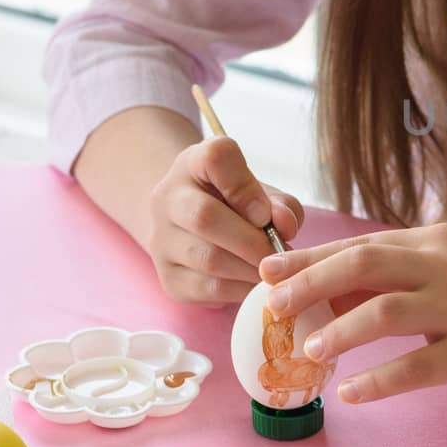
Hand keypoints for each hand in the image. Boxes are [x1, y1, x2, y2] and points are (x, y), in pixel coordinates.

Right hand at [146, 136, 303, 305]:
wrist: (194, 228)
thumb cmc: (238, 205)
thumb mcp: (262, 193)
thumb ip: (281, 204)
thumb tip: (285, 226)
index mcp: (194, 163)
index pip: (216, 156)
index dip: (246, 185)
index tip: (265, 211)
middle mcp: (167, 198)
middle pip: (204, 216)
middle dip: (252, 240)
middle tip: (278, 253)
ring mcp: (161, 240)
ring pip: (208, 259)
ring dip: (250, 269)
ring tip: (271, 269)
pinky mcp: (169, 279)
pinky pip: (208, 289)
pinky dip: (241, 290)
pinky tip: (254, 283)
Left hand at [257, 223, 446, 401]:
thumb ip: (405, 277)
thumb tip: (331, 294)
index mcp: (438, 243)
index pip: (362, 244)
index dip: (309, 258)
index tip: (267, 271)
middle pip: (365, 264)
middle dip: (310, 283)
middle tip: (272, 306)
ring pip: (388, 311)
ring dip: (340, 329)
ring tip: (308, 349)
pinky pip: (421, 365)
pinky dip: (381, 379)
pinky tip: (353, 394)